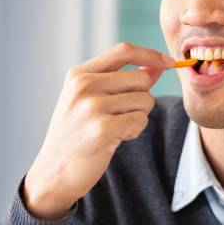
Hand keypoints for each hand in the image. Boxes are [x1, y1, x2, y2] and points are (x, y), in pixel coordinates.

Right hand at [23, 42, 174, 218]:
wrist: (53, 173)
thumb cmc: (78, 134)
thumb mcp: (94, 100)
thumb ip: (125, 80)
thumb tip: (159, 65)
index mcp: (80, 74)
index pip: (124, 51)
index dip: (151, 55)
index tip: (169, 62)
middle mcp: (84, 86)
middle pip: (142, 78)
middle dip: (142, 98)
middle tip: (121, 116)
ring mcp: (91, 107)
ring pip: (145, 100)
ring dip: (138, 117)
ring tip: (114, 129)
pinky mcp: (102, 129)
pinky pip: (141, 120)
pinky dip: (134, 131)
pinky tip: (115, 139)